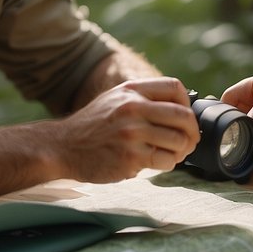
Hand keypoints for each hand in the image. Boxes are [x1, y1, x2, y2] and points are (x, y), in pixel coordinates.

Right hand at [53, 77, 199, 181]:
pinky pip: (166, 160)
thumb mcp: (115, 100)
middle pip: (183, 115)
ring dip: (181, 151)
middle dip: (192, 132)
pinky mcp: (131, 156)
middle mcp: (133, 107)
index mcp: (132, 90)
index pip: (175, 87)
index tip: (185, 118)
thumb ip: (143, 99)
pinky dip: (168, 164)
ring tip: (172, 154)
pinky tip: (157, 163)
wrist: (61, 147)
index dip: (187, 104)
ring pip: (179, 140)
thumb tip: (181, 109)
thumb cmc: (92, 126)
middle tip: (189, 142)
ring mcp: (132, 132)